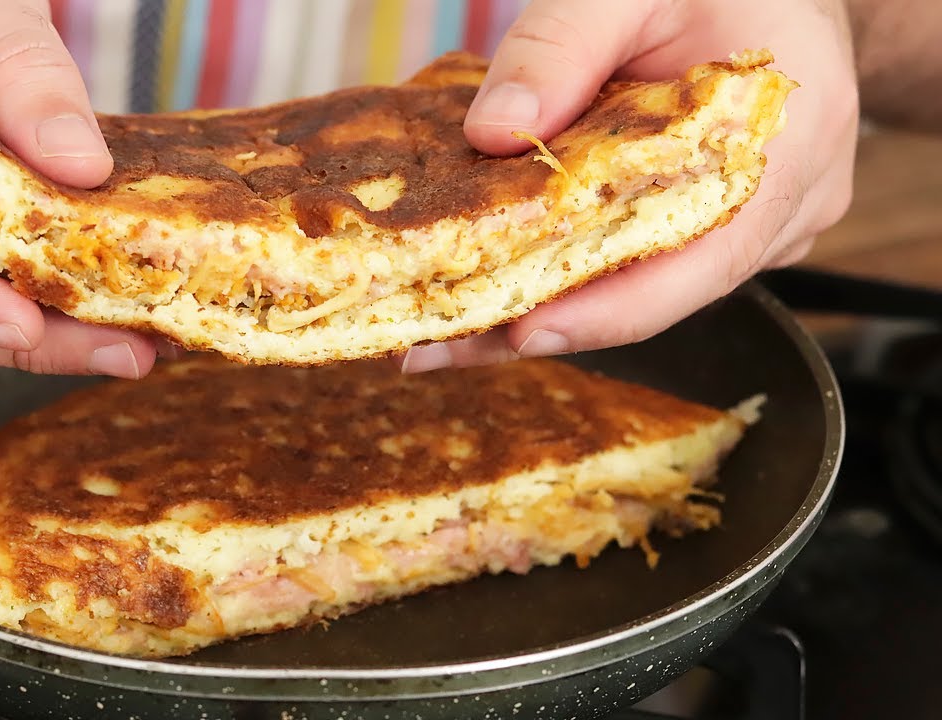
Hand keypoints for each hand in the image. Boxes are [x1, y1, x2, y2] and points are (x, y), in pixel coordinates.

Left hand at [399, 0, 857, 372]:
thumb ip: (560, 46)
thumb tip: (492, 133)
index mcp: (789, 139)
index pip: (704, 258)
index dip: (611, 309)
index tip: (522, 333)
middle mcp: (790, 200)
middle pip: (662, 291)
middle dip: (546, 322)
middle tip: (439, 344)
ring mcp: (765, 221)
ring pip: (649, 288)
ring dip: (548, 306)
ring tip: (445, 324)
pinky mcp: (726, 225)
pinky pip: (648, 262)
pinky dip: (574, 274)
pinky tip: (496, 281)